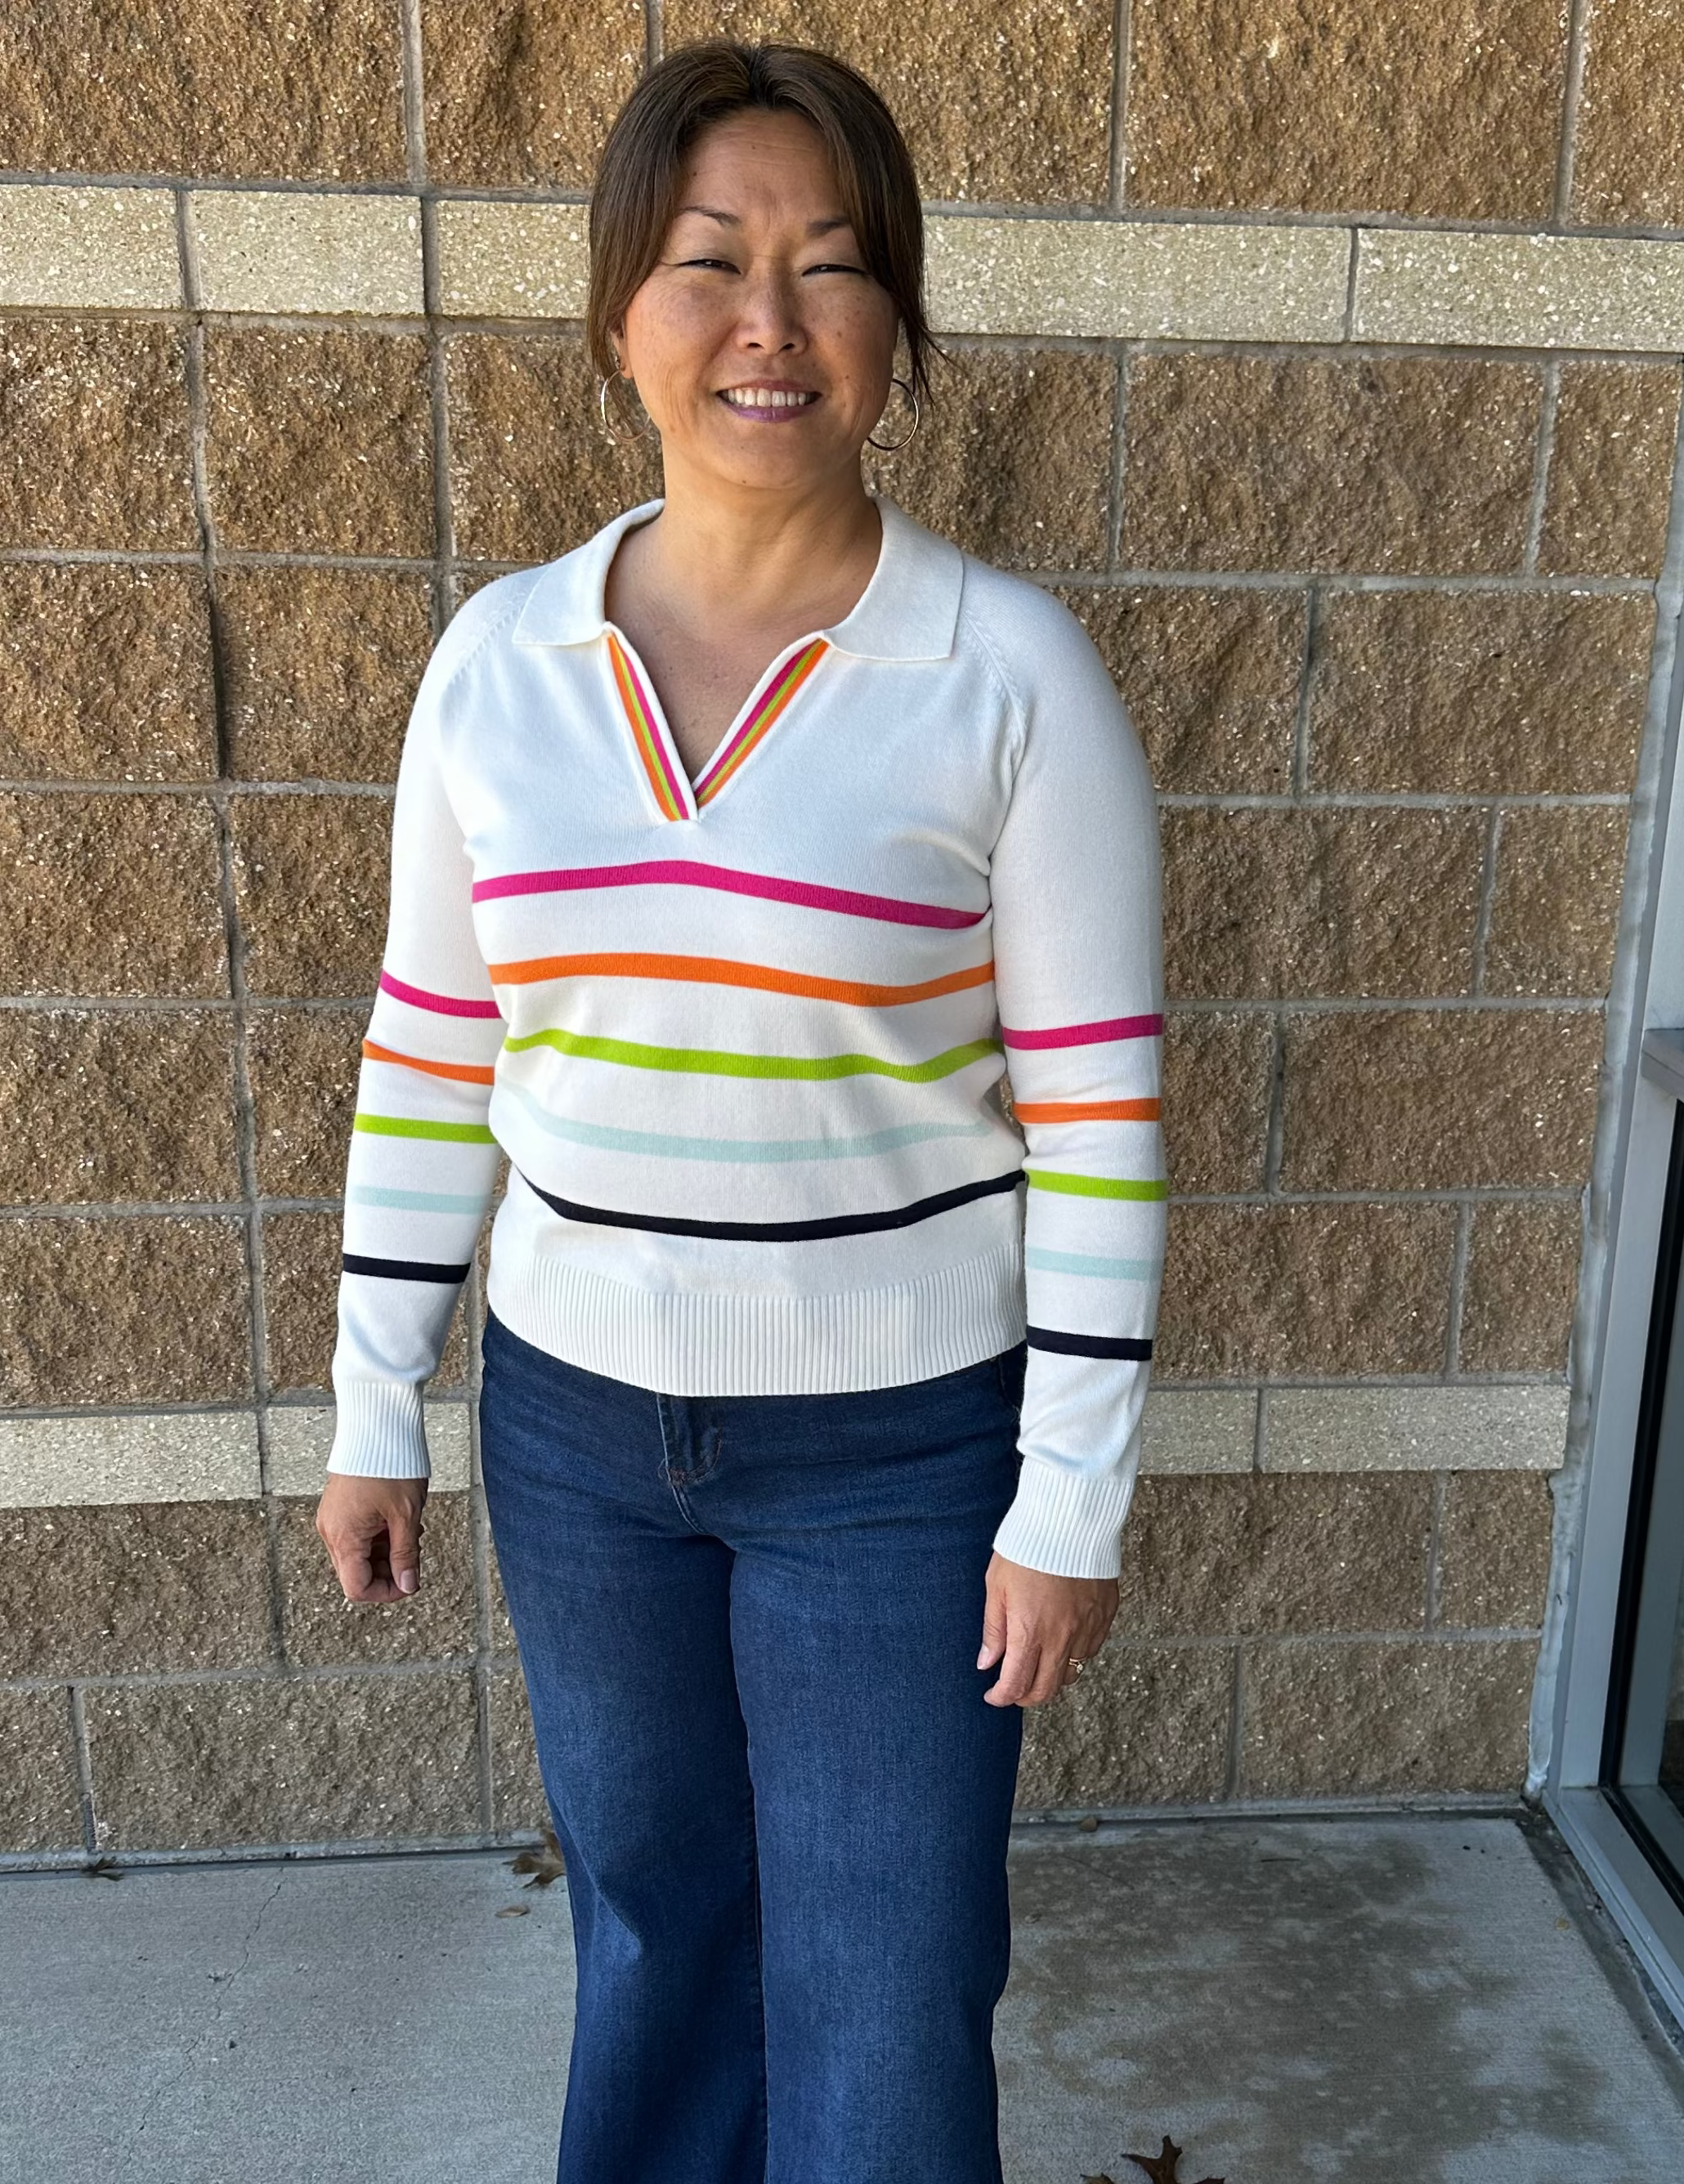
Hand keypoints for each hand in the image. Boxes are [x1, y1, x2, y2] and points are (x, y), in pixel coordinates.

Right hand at [315, 1474, 428, 1602]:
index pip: (358, 1588)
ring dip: (385, 1552)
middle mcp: (331, 1531)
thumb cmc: (391, 1465)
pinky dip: (377, 1537)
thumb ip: (406, 1554)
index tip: (410, 1581)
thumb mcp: (406, 1515)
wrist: (377, 1426)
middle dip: (388, 1570)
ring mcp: (332, 1518)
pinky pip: (356, 1535)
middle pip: (356, 1572)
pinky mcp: (338, 1507)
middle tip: (414, 1550)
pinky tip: (398, 1521)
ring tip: (410, 1531)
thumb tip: (408, 1585)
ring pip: (358, 1554)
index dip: (386, 1591)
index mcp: (344, 1537)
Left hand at [977, 1552, 1117, 1706]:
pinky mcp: (1104, 1616)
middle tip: (1014, 1689)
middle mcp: (1061, 1638)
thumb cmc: (1027, 1548)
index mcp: (1029, 1632)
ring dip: (1052, 1677)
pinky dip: (1075, 1656)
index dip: (1002, 1697)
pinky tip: (1062, 1643)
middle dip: (1026, 1697)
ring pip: (1071, 1674)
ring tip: (1038, 1665)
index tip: (994, 1696)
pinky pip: (1091, 1651)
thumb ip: (994, 1629)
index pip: (1016, 1684)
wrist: (1069, 1520)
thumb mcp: (997, 1586)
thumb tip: (986, 1663)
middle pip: (1046, 1689)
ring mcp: (1086, 1629)